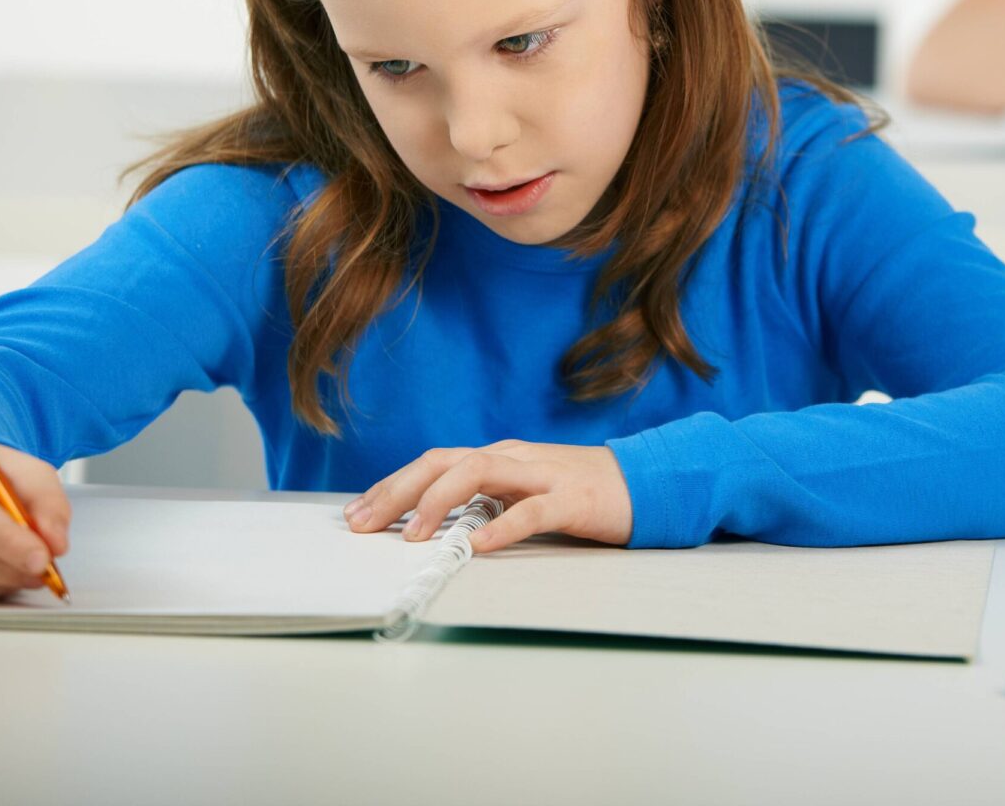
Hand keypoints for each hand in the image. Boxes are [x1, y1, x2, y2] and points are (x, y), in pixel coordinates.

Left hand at [344, 440, 633, 553]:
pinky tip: (478, 547)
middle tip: (364, 525)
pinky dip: (502, 527)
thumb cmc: (579, 495)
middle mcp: (513, 458)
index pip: (434, 463)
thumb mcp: (524, 493)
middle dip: (399, 491)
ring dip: (440, 502)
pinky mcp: (573, 500)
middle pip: (445, 461)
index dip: (392, 485)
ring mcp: (543, 475)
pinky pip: (532, 511)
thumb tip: (431, 527)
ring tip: (412, 535)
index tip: (357, 514)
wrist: (647, 483)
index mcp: (499, 458)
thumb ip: (485, 502)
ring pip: (480, 473)